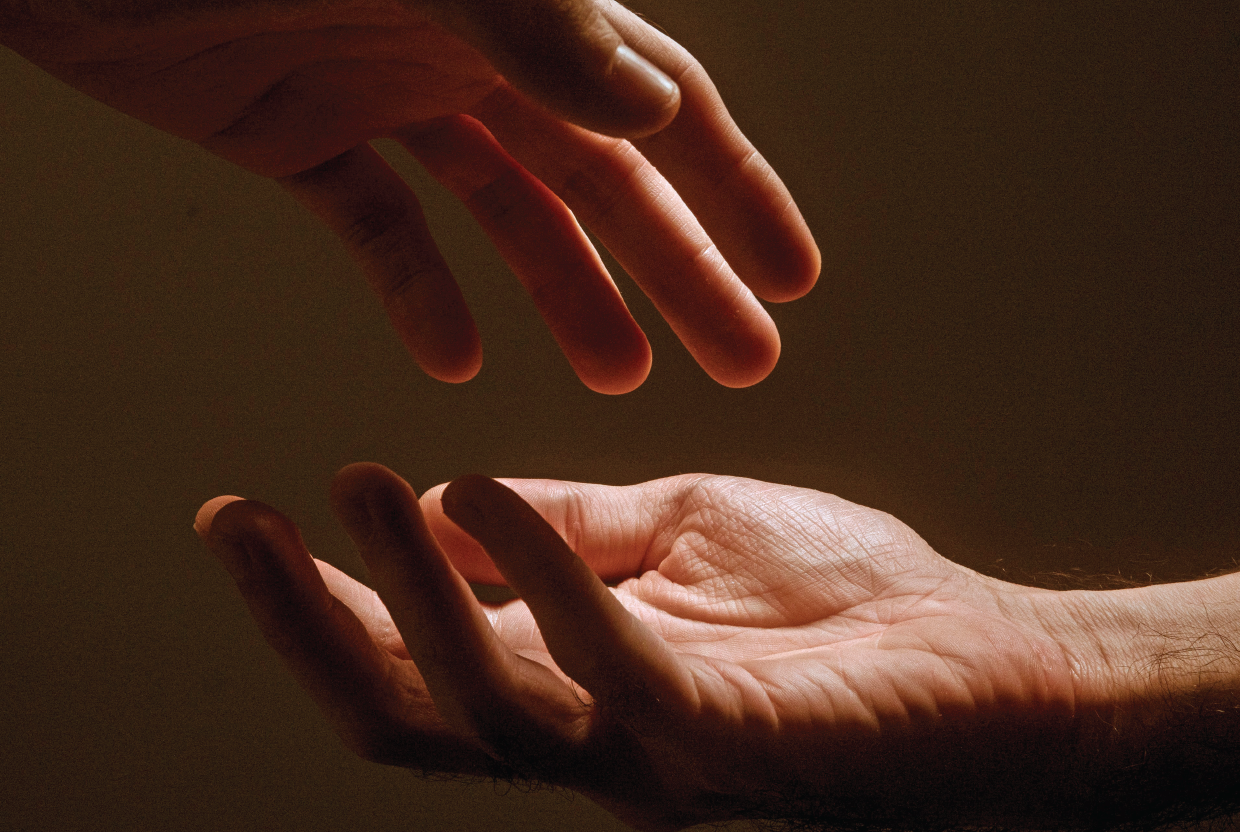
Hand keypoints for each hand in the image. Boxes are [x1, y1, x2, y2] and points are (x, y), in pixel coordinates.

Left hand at [0, 0, 819, 391]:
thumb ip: (516, 7)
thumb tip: (654, 103)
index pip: (653, 99)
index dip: (730, 189)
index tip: (793, 279)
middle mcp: (454, 42)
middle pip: (597, 173)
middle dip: (675, 267)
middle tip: (738, 363)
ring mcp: (377, 91)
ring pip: (506, 212)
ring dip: (569, 291)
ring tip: (622, 378)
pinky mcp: (294, 136)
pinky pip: (384, 229)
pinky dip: (425, 293)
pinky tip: (454, 360)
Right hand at [197, 465, 1095, 829]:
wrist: (1003, 662)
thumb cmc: (851, 606)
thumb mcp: (681, 529)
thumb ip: (570, 529)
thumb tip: (453, 500)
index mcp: (574, 691)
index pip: (410, 664)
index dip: (315, 605)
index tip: (242, 517)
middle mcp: (591, 743)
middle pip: (404, 716)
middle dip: (306, 626)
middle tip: (236, 525)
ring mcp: (654, 754)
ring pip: (479, 704)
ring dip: (404, 594)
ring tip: (362, 486)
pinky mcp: (726, 743)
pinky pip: (600, 663)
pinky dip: (528, 576)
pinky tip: (475, 491)